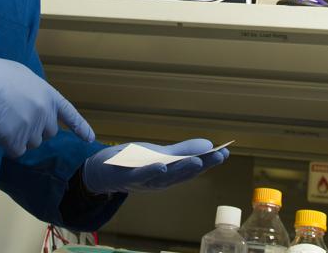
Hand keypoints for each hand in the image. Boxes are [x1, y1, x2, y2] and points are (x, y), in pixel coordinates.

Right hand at [0, 57, 94, 157]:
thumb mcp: (24, 76)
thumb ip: (34, 93)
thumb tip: (31, 103)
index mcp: (49, 96)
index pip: (69, 114)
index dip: (80, 127)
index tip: (89, 138)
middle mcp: (45, 114)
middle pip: (48, 133)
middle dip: (35, 130)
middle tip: (16, 118)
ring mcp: (32, 128)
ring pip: (31, 144)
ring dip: (20, 138)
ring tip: (4, 121)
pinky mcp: (17, 141)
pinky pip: (16, 151)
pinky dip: (7, 146)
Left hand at [82, 138, 229, 193]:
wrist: (102, 171)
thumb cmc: (133, 162)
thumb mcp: (161, 154)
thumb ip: (182, 151)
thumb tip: (207, 145)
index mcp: (169, 175)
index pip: (192, 168)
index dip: (209, 161)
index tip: (226, 151)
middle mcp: (159, 182)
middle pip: (183, 173)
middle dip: (202, 165)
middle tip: (220, 155)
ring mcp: (144, 180)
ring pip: (166, 176)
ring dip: (181, 169)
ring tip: (198, 160)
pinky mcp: (127, 176)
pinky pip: (140, 175)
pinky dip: (151, 171)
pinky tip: (162, 165)